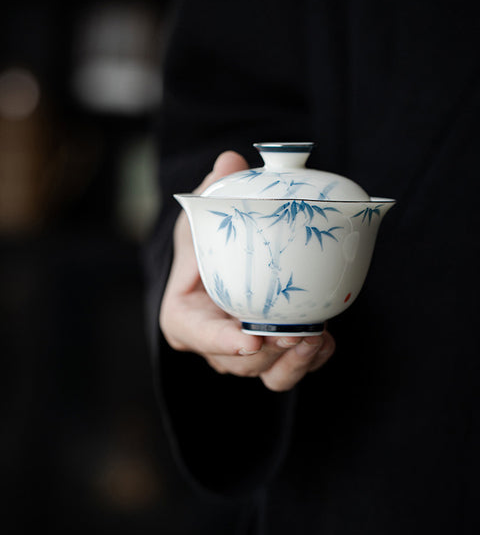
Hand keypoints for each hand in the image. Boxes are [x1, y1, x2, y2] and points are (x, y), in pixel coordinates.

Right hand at [159, 151, 334, 391]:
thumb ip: (213, 192)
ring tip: (316, 338)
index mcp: (184, 317)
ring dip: (293, 362)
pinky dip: (310, 362)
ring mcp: (243, 355)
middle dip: (269, 352)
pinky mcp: (271, 356)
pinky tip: (326, 341)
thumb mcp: (202, 216)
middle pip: (238, 362)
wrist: (227, 264)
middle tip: (298, 332)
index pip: (197, 335)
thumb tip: (231, 161)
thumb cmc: (207, 243)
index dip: (221, 341)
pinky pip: (289, 371)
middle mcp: (212, 344)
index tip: (251, 338)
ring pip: (267, 374)